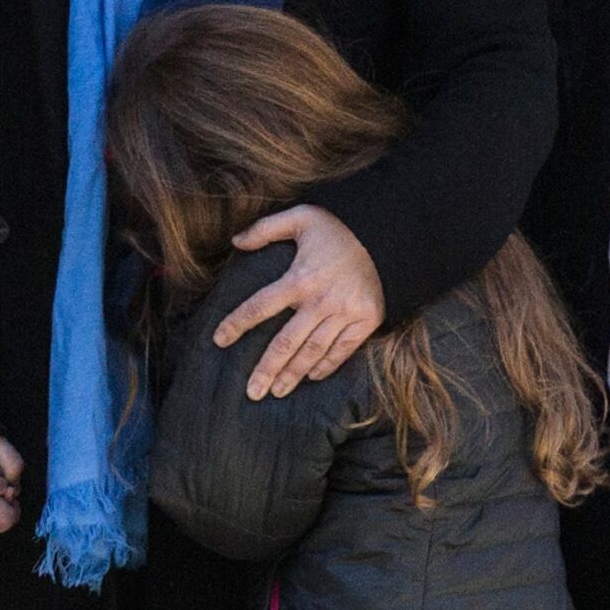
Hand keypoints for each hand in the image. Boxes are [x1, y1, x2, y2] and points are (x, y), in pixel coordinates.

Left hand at [213, 205, 385, 398]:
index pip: (260, 306)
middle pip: (286, 342)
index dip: (237, 324)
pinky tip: (311, 376)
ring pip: (312, 352)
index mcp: (300, 278)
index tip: (218, 340)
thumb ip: (266, 229)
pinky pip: (342, 350)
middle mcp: (321, 301)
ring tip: (277, 392)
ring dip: (293, 375)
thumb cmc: (340, 226)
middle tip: (251, 392)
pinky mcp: (366, 320)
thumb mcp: (302, 217)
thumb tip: (236, 241)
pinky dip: (326, 366)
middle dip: (266, 369)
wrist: (390, 233)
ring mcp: (345, 313)